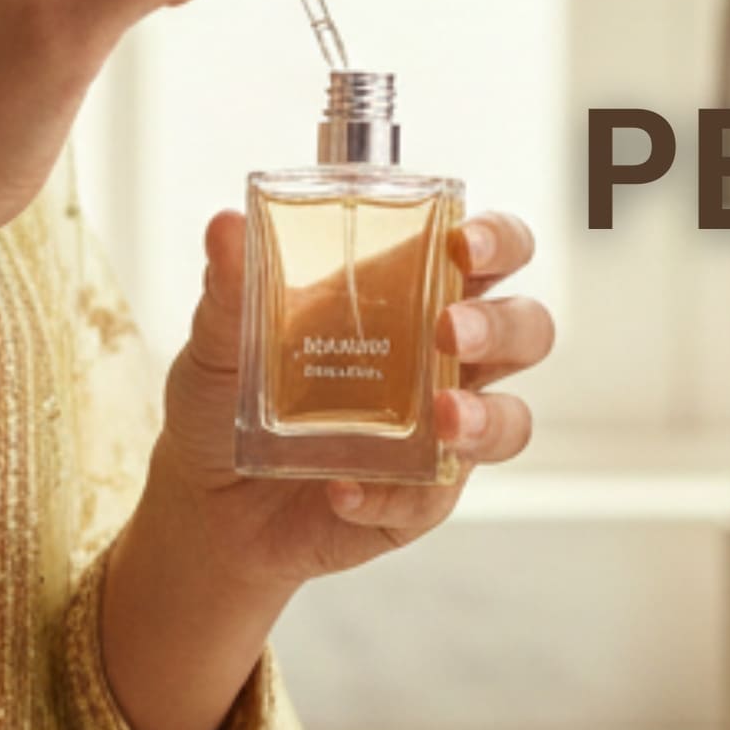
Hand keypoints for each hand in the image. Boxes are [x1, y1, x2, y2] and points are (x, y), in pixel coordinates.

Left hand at [95, 209, 550, 729]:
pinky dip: (390, 493)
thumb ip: (230, 286)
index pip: (489, 254)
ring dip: (486, 417)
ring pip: (511, 420)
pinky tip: (341, 490)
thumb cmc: (224, 400)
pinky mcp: (420, 499)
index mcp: (411, 296)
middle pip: (526, 328)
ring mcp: (440, 434)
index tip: (463, 241)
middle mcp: (442, 361)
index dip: (499, 240)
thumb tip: (226, 226)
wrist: (203, 503)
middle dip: (501, 325)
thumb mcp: (217, 341)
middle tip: (449, 331)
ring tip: (441, 420)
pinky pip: (434, 499)